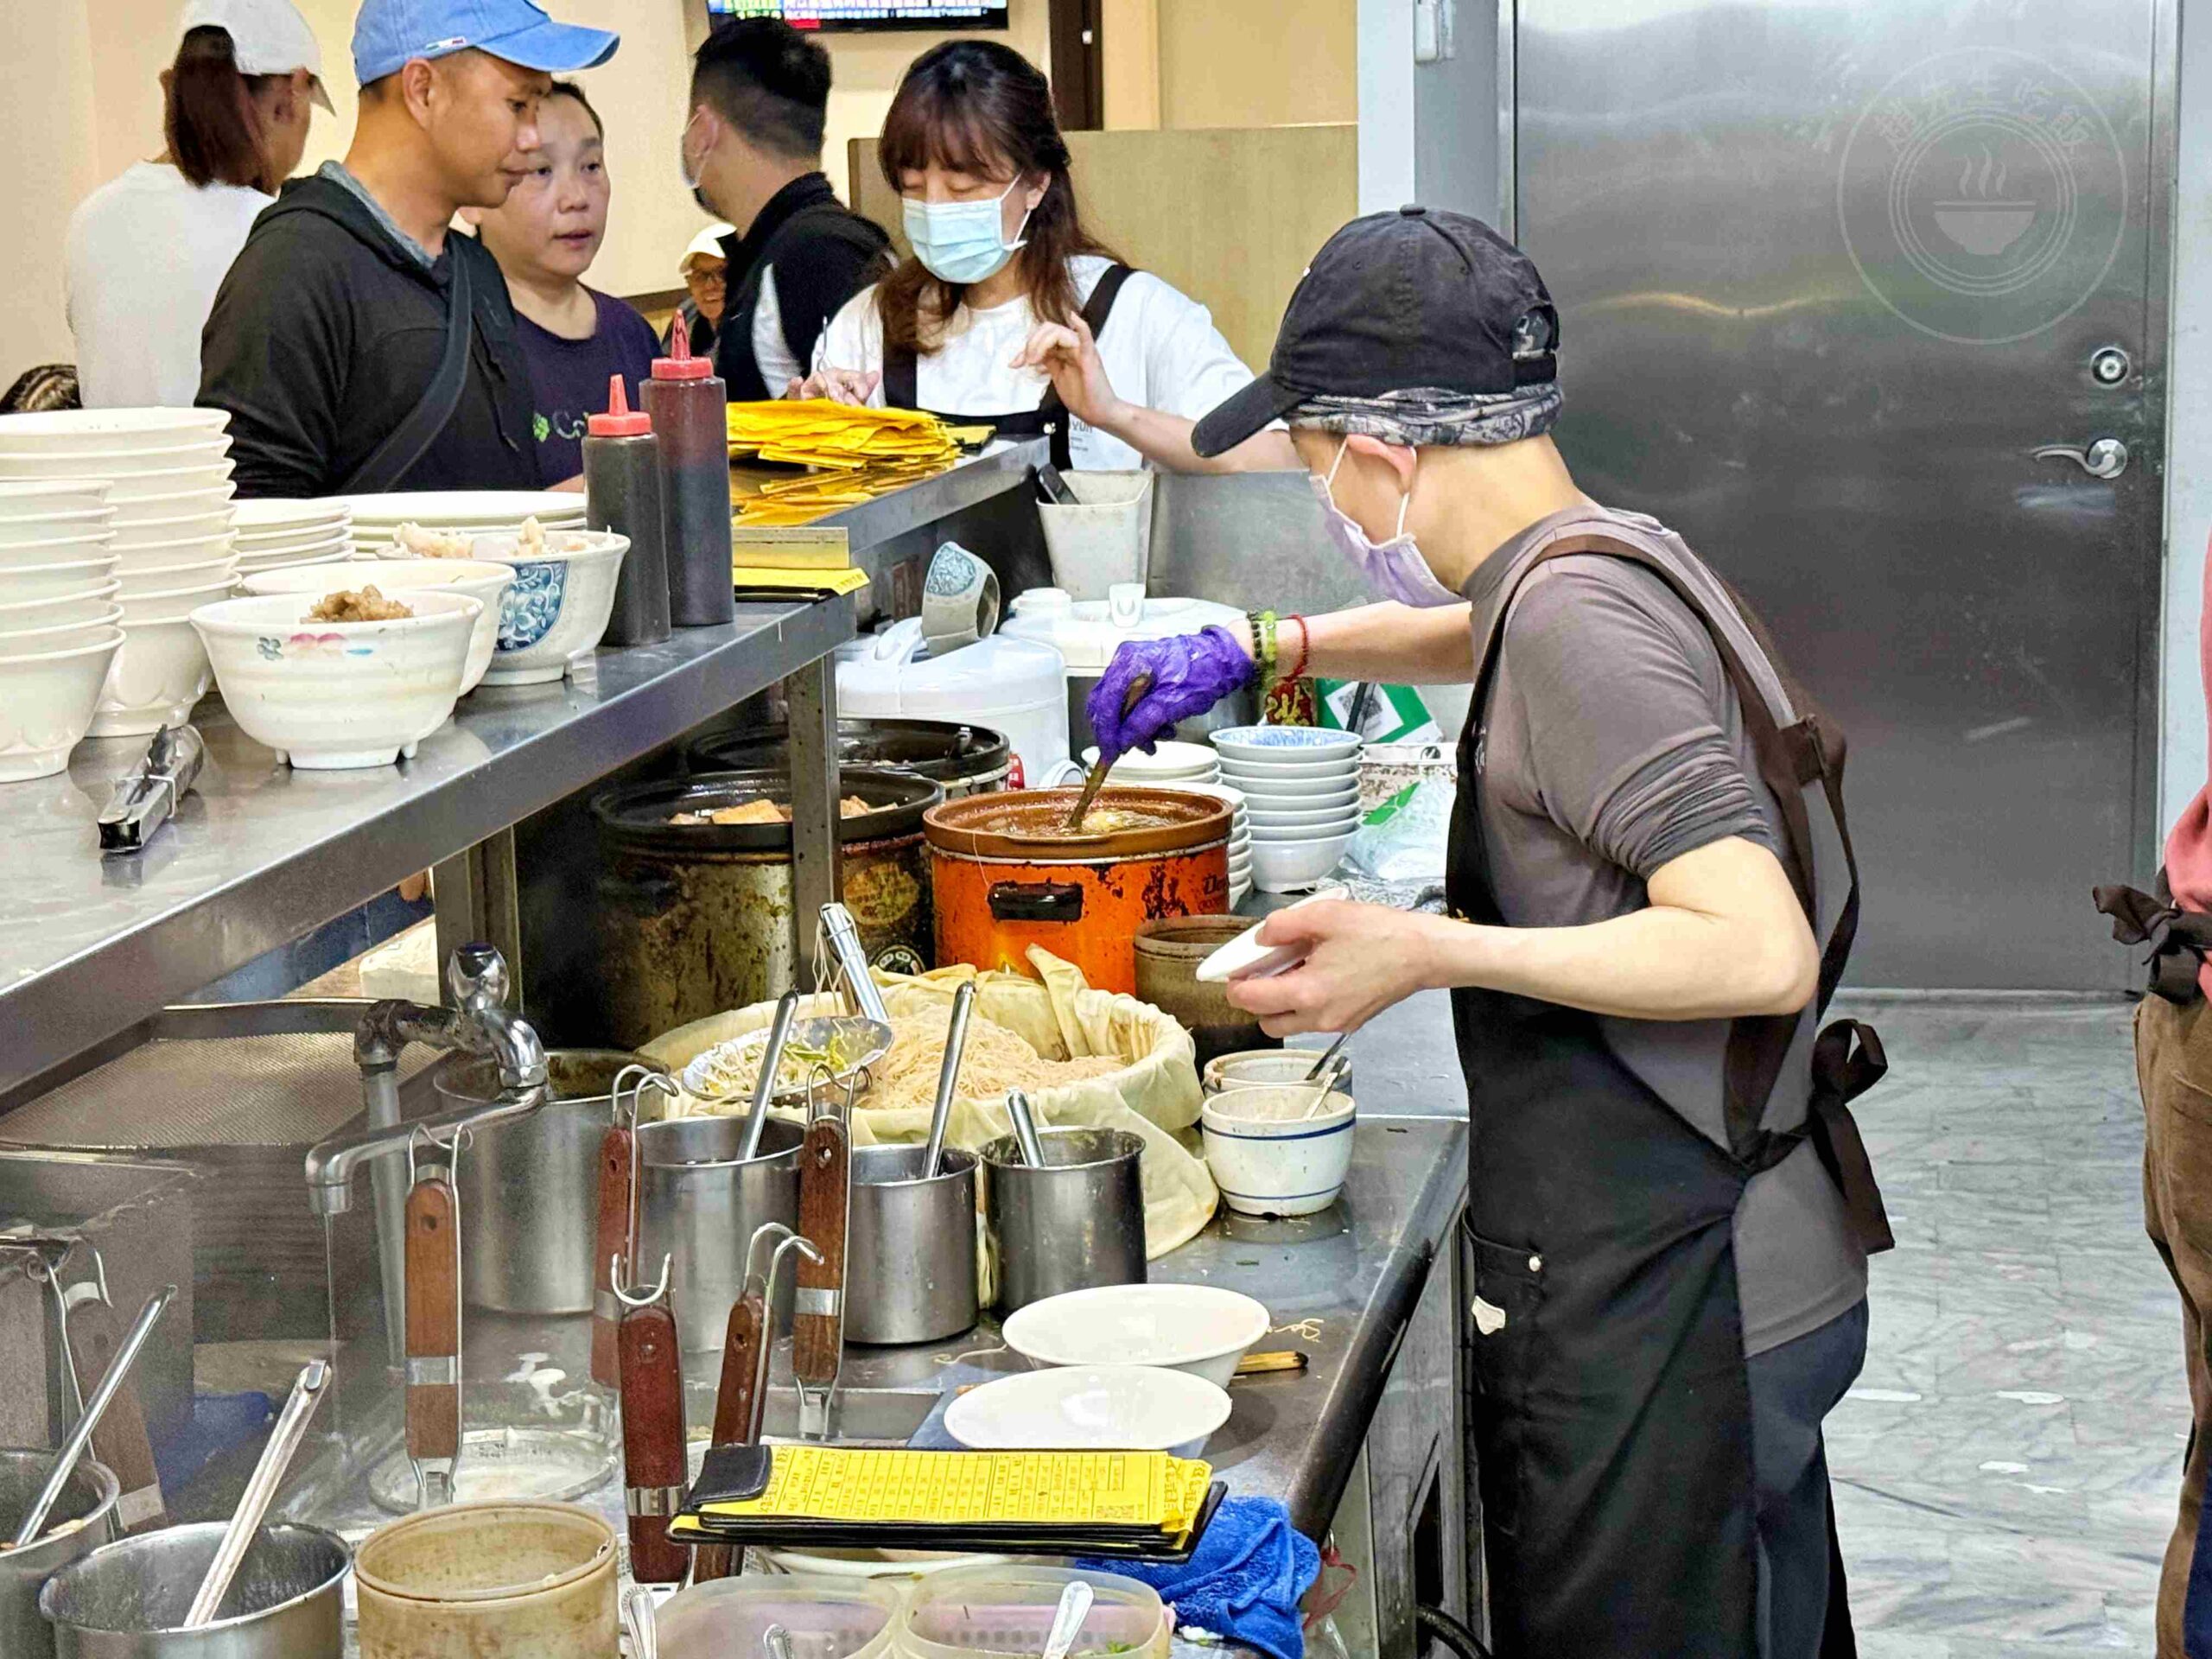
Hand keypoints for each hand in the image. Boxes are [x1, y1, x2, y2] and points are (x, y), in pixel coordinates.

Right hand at [787, 366, 880, 404]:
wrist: (816, 414)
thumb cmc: (838, 404)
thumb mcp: (854, 399)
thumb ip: (864, 388)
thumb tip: (876, 374)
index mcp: (845, 377)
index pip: (854, 376)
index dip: (860, 386)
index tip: (862, 398)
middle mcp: (830, 377)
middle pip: (837, 377)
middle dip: (842, 390)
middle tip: (845, 403)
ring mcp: (814, 383)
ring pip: (819, 378)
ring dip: (826, 386)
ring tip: (832, 397)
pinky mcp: (799, 392)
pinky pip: (795, 387)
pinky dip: (795, 384)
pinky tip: (798, 380)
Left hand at [1009, 315, 1122, 428]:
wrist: (1097, 412)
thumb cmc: (1083, 397)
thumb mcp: (1057, 377)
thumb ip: (1047, 363)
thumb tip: (1028, 358)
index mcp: (1064, 350)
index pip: (1042, 336)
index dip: (1026, 347)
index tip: (1015, 363)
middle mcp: (1072, 347)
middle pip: (1048, 330)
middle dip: (1031, 343)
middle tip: (1026, 361)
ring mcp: (1081, 350)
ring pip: (1058, 332)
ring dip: (1040, 343)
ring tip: (1033, 359)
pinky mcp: (1089, 358)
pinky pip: (1086, 338)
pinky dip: (1081, 326)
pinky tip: (1074, 318)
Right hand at [1088, 626, 1255, 762]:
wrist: (1224, 659)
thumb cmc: (1204, 672)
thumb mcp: (1171, 704)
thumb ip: (1142, 724)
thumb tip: (1122, 741)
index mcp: (1128, 663)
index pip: (1103, 703)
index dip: (1105, 733)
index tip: (1110, 753)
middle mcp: (1126, 661)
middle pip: (1107, 704)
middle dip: (1120, 731)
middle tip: (1131, 749)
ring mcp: (1134, 666)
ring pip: (1120, 705)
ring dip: (1134, 727)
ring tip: (1155, 741)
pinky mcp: (1144, 673)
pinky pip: (1133, 701)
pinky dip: (1143, 718)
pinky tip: (1160, 728)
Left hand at [1225, 901, 1444, 1036]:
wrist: (1423, 953)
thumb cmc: (1380, 933)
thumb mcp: (1324, 915)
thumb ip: (1283, 925)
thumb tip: (1260, 937)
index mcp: (1307, 992)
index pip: (1249, 1000)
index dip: (1234, 983)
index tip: (1236, 968)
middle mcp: (1318, 1017)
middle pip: (1266, 1021)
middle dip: (1256, 999)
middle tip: (1262, 970)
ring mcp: (1335, 1023)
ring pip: (1289, 1025)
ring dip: (1279, 1004)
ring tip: (1292, 969)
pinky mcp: (1350, 1021)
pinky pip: (1313, 1020)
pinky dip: (1304, 1002)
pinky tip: (1316, 972)